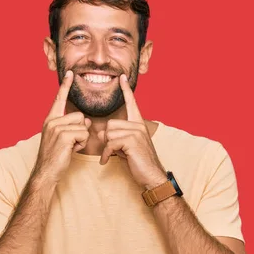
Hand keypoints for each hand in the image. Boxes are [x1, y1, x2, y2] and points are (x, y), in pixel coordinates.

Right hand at [33, 70, 91, 182]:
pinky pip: (83, 134)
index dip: (65, 86)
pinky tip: (71, 150)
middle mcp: (52, 121)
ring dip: (82, 139)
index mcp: (51, 119)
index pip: (59, 99)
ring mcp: (56, 128)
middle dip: (81, 131)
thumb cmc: (56, 157)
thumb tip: (87, 120)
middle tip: (70, 143)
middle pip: (80, 116)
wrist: (47, 171)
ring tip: (70, 147)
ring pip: (83, 125)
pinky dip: (81, 144)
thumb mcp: (64, 138)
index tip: (70, 73)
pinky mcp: (63, 135)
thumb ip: (73, 126)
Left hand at [98, 74, 167, 188]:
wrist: (151, 176)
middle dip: (107, 139)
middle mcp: (138, 125)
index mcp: (138, 124)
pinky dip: (106, 154)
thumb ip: (115, 136)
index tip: (122, 77)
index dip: (126, 90)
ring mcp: (136, 132)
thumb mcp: (125, 146)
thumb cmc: (138, 162)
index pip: (131, 103)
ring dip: (107, 148)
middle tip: (113, 151)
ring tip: (113, 156)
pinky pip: (110, 143)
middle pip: (110, 123)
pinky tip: (107, 161)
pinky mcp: (132, 141)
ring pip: (109, 133)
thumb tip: (102, 132)